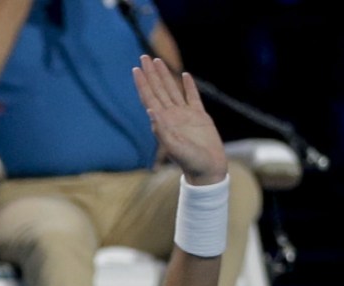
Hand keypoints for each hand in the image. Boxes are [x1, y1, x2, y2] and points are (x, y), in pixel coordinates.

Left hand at [132, 55, 226, 185]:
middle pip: (158, 90)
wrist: (208, 170)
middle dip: (150, 73)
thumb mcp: (175, 147)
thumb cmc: (191, 163)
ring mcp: (186, 116)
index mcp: (164, 122)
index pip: (150, 98)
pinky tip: (184, 75)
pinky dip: (188, 86)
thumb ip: (163, 131)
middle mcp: (172, 116)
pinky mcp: (200, 117)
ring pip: (172, 90)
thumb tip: (151, 111)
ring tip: (158, 60)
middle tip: (143, 57)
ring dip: (164, 75)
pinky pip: (193, 97)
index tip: (136, 69)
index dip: (143, 84)